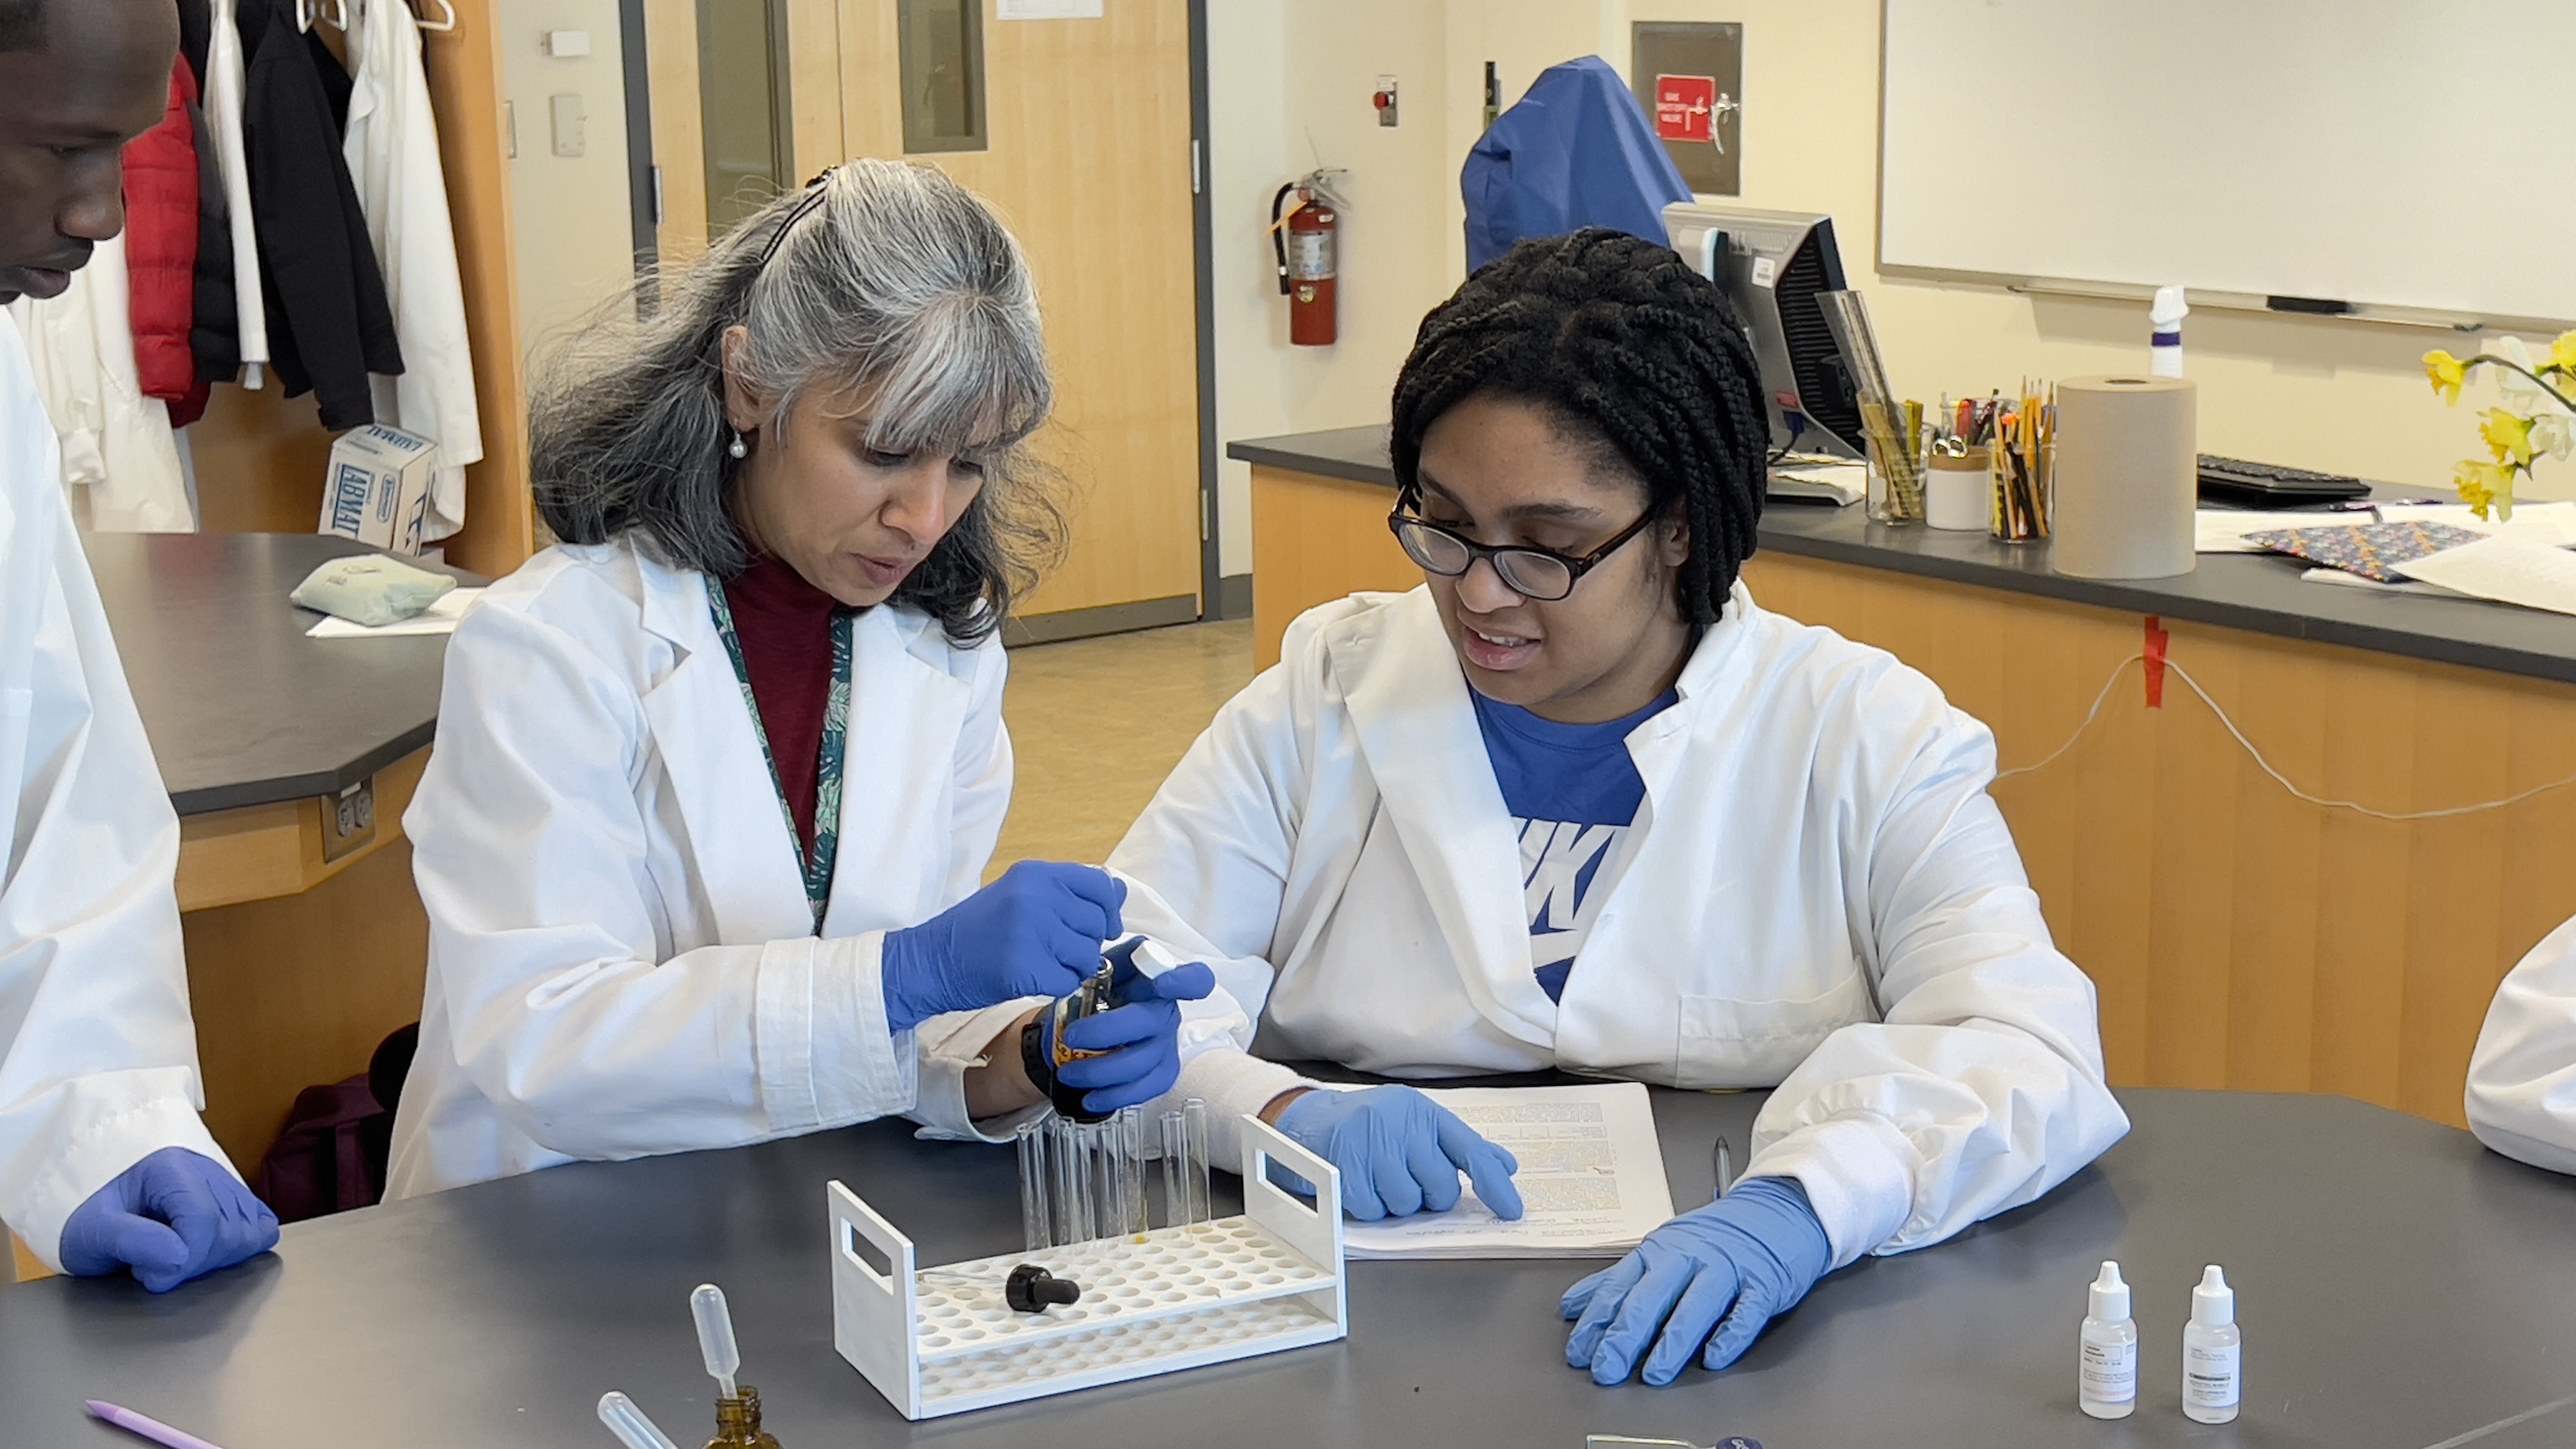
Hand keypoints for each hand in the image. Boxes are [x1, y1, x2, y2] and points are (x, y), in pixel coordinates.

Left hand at [58, 1148, 279, 1292]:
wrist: (83, 1192)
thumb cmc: (86, 1208)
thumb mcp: (92, 1229)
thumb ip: (134, 1241)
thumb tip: (179, 1258)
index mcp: (170, 1168)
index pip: (203, 1222)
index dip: (181, 1261)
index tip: (147, 1276)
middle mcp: (206, 1170)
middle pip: (231, 1230)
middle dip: (194, 1263)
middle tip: (155, 1266)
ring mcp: (225, 1184)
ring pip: (253, 1231)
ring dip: (216, 1258)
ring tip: (176, 1258)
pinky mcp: (234, 1200)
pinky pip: (262, 1225)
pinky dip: (242, 1246)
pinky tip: (206, 1253)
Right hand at [882, 862, 1124, 1031]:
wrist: (929, 960)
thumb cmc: (978, 931)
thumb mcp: (1022, 896)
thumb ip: (1069, 893)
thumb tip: (1120, 891)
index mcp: (1036, 873)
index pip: (1100, 885)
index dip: (1108, 910)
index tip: (1103, 927)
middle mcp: (1035, 896)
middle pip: (1096, 925)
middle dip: (1085, 945)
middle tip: (1056, 952)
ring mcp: (1029, 931)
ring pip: (1087, 956)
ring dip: (1071, 967)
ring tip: (1040, 963)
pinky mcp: (1024, 967)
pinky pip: (1067, 982)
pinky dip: (1055, 987)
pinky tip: (1031, 978)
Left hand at [1048, 938, 1217, 1113]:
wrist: (1082, 1022)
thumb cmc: (1094, 992)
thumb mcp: (1094, 968)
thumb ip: (1096, 962)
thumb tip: (1083, 962)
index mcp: (1156, 977)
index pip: (1194, 978)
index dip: (1184, 981)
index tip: (1160, 984)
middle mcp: (1166, 1010)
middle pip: (1150, 1022)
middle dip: (1106, 1032)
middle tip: (1071, 1037)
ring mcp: (1166, 1043)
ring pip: (1143, 1062)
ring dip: (1100, 1071)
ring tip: (1068, 1073)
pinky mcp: (1162, 1072)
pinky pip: (1145, 1089)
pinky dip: (1114, 1096)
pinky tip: (1091, 1098)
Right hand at [1273, 1084, 1522, 1221]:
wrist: (1306, 1120)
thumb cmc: (1369, 1127)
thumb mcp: (1415, 1126)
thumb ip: (1459, 1147)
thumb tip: (1506, 1166)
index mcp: (1424, 1113)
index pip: (1471, 1151)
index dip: (1494, 1184)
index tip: (1511, 1210)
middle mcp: (1401, 1123)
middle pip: (1440, 1187)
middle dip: (1427, 1197)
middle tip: (1406, 1182)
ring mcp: (1372, 1143)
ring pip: (1406, 1203)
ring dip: (1394, 1204)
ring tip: (1377, 1180)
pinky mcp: (1345, 1165)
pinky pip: (1372, 1209)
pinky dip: (1367, 1207)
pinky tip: (1357, 1186)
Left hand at [1561, 1176, 1830, 1385]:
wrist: (1776, 1210)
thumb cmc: (1716, 1236)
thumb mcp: (1660, 1250)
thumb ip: (1617, 1280)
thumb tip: (1574, 1306)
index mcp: (1659, 1252)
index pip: (1619, 1288)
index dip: (1596, 1321)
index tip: (1579, 1352)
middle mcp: (1688, 1258)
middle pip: (1651, 1297)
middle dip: (1625, 1335)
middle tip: (1606, 1368)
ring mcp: (1726, 1269)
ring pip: (1695, 1305)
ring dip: (1672, 1341)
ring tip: (1655, 1373)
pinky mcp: (1762, 1283)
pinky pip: (1745, 1311)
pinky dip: (1730, 1335)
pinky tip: (1715, 1357)